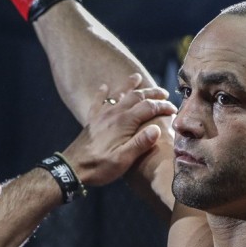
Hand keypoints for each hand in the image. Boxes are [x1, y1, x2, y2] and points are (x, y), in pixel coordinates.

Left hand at [60, 74, 176, 187]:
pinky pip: (98, 101)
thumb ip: (141, 143)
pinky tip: (105, 87)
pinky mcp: (92, 120)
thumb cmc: (100, 166)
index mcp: (124, 122)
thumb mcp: (124, 159)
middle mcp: (114, 113)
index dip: (163, 106)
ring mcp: (102, 115)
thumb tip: (158, 129)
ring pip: (118, 94)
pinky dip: (103, 92)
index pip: (149, 107)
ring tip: (136, 77)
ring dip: (129, 85)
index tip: (173, 109)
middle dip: (152, 93)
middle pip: (136, 96)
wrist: (72, 168)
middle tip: (164, 93)